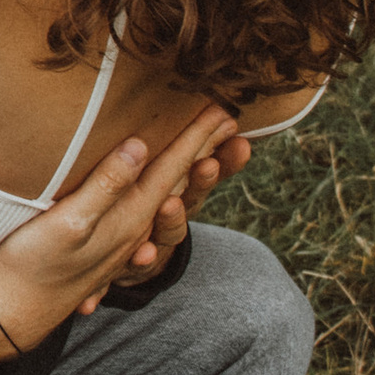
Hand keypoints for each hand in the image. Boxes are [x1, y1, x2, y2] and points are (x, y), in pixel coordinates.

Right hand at [0, 105, 238, 374]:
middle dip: (203, 148)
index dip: (195, 138)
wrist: (14, 314)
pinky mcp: (107, 245)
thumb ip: (106, 187)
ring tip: (208, 145)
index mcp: (129, 217)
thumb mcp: (68, 223)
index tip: (221, 108)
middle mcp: (134, 228)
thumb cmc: (32, 265)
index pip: (171, 169)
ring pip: (166, 196)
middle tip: (228, 118)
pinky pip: (148, 210)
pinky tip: (164, 187)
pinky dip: (166, 192)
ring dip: (188, 169)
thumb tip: (140, 146)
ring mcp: (122, 239)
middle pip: (176, 181)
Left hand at [94, 124, 251, 309]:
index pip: (207, 165)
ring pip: (170, 228)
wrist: (135, 259)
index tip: (238, 138)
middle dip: (203, 180)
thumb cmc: (154, 202)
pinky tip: (141, 254)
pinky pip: (142, 262)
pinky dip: (144, 258)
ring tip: (169, 204)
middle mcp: (177, 211)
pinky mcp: (142, 262)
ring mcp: (160, 238)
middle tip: (206, 164)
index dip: (224, 156)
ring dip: (172, 218)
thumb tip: (222, 112)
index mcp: (184, 185)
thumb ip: (196, 147)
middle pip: (193, 194)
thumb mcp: (174, 173)